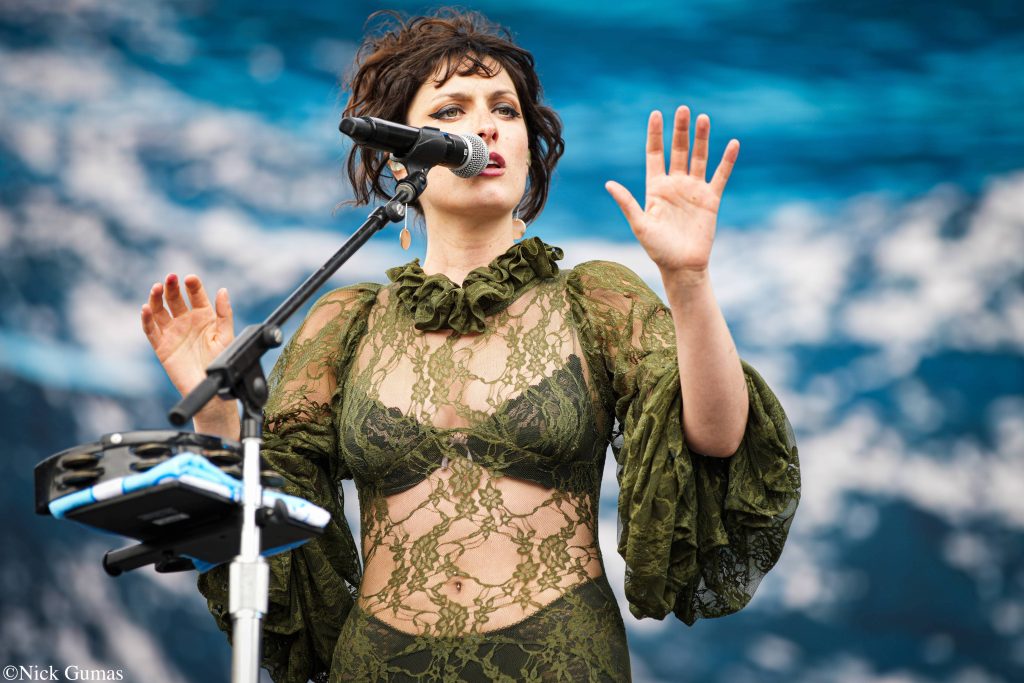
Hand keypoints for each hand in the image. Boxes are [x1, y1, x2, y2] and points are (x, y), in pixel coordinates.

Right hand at [141, 273, 236, 427]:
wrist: (211, 387)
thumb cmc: (220, 362)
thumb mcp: (225, 336)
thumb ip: (224, 314)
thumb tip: (223, 291)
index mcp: (204, 317)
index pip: (196, 296)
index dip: (193, 286)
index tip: (190, 279)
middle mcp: (186, 322)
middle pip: (175, 299)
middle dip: (172, 287)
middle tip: (171, 278)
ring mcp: (173, 332)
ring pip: (160, 311)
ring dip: (156, 298)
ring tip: (157, 288)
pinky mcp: (162, 346)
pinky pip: (151, 330)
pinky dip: (147, 319)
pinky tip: (146, 308)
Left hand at [605, 106, 737, 279]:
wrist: (682, 266)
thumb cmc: (658, 249)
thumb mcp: (640, 225)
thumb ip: (627, 203)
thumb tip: (609, 184)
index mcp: (655, 188)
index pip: (655, 154)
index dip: (655, 135)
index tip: (656, 114)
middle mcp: (675, 184)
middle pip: (678, 150)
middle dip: (680, 130)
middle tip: (683, 109)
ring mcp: (693, 190)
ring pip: (698, 157)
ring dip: (701, 139)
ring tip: (703, 117)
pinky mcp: (711, 199)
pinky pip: (720, 175)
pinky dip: (727, 160)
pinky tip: (733, 144)